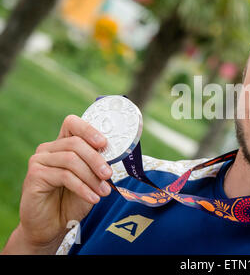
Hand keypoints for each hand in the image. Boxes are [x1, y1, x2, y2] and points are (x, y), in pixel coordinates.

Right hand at [3, 115, 112, 253]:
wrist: (51, 226)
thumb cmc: (72, 201)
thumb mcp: (90, 180)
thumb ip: (97, 165)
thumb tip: (115, 155)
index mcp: (62, 144)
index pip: (72, 123)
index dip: (88, 130)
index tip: (104, 144)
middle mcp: (48, 149)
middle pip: (75, 143)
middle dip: (96, 159)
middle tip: (108, 175)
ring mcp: (39, 161)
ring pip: (71, 160)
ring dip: (91, 177)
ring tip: (104, 191)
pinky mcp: (34, 176)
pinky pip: (64, 176)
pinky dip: (83, 188)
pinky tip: (93, 198)